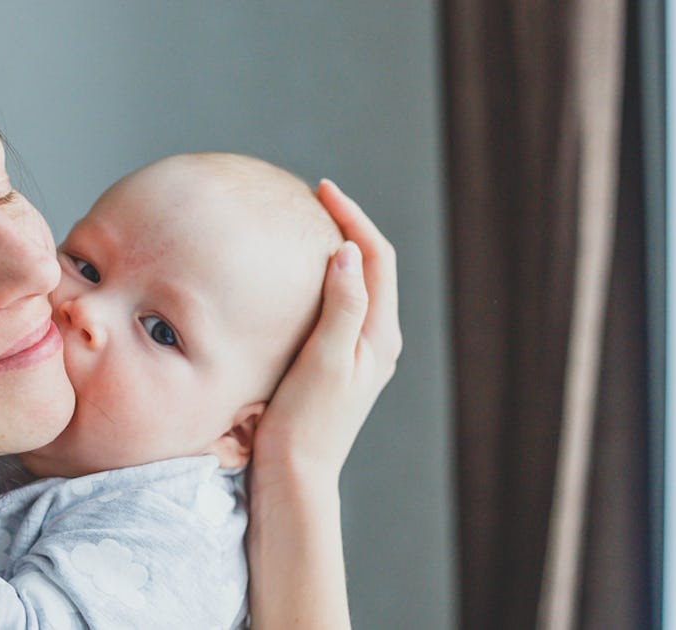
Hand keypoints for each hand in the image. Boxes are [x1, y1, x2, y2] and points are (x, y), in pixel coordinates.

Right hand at [252, 179, 401, 481]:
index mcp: (381, 336)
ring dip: (338, 252)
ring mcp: (359, 354)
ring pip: (356, 286)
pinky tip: (295, 278)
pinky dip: (324, 281)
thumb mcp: (325, 360)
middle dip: (348, 227)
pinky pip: (338, 307)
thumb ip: (342, 306)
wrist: (295, 475)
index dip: (354, 218)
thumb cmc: (305, 422)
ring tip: (307, 226)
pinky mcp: (337, 365)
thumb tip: (349, 251)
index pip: (376, 258)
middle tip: (314, 199)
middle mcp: (378, 342)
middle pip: (372, 267)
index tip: (323, 190)